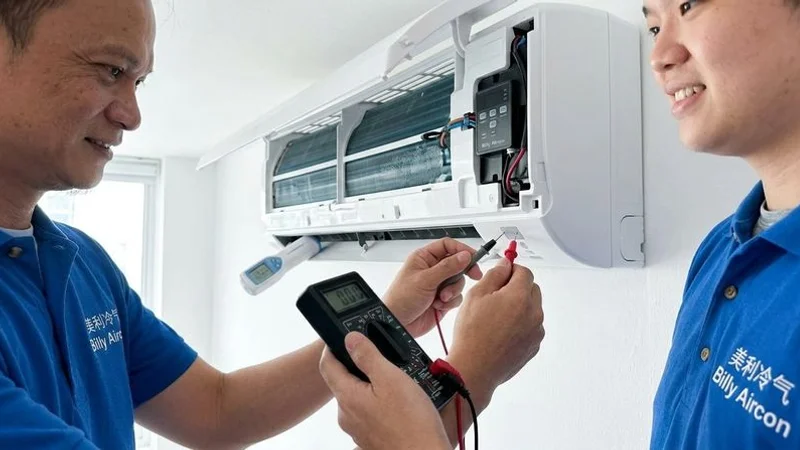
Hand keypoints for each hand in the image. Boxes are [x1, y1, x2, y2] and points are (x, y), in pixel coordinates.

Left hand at [319, 333, 450, 449]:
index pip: (327, 365)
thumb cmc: (411, 423)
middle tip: (381, 360)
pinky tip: (398, 405)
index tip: (344, 338)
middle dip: (358, 368)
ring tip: (397, 384)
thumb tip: (350, 339)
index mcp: (347, 397)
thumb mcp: (391, 378)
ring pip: (359, 399)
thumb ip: (368, 356)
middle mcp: (347, 416)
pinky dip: (380, 405)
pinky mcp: (370, 440)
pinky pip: (369, 415)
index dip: (333, 348)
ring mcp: (358, 430)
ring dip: (372, 388)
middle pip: (344, 382)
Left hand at [383, 238, 481, 336]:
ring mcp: (438, 284)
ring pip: (458, 281)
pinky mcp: (442, 299)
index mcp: (424, 258)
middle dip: (462, 272)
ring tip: (441, 297)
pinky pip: (456, 296)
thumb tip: (464, 256)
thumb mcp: (425, 280)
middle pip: (457, 263)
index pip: (447, 246)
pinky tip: (439, 305)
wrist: (398, 324)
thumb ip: (447, 267)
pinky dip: (450, 302)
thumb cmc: (401, 299)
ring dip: (453, 290)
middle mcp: (432, 269)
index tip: (473, 257)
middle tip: (473, 275)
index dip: (462, 250)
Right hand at [450, 258, 543, 391]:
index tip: (502, 275)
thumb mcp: (476, 295)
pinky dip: (520, 325)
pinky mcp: (534, 345)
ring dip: (519, 307)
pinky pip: (531, 327)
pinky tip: (501, 332)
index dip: (512, 271)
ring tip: (496, 318)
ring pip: (532, 308)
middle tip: (496, 296)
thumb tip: (505, 264)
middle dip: (517, 288)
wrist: (474, 368)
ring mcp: (536, 331)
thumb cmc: (472, 334)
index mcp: (520, 297)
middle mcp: (533, 313)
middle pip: (532, 289)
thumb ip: (494, 275)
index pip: (525, 272)